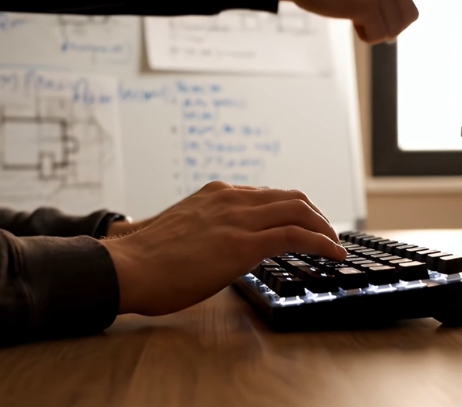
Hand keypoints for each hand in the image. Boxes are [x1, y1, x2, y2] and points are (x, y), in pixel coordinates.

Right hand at [102, 181, 345, 315]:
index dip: (290, 210)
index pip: (267, 195)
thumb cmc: (145, 259)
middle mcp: (231, 198)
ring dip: (324, 227)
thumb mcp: (180, 229)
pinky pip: (297, 236)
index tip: (301, 224)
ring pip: (299, 211)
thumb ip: (203, 228)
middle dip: (315, 215)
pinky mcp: (244, 243)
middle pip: (290, 197)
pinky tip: (334, 255)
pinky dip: (322, 243)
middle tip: (326, 234)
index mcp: (215, 194)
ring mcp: (238, 218)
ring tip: (334, 245)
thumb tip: (214, 245)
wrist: (127, 267)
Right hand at [279, 0, 461, 42]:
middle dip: (389, 27)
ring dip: (373, 32)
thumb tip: (394, 30)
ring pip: (393, 30)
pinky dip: (364, 36)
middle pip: (409, 19)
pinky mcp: (369, 2)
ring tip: (352, 13)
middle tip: (364, 18)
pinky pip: (378, 35)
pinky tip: (349, 17)